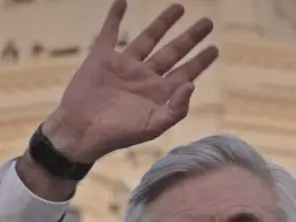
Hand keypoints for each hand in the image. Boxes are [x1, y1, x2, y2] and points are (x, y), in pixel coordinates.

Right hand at [43, 0, 219, 161]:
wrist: (80, 131)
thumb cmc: (117, 134)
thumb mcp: (152, 126)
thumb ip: (176, 108)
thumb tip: (192, 84)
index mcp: (159, 93)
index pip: (185, 72)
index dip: (200, 60)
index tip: (214, 48)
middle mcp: (145, 76)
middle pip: (173, 51)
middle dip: (190, 37)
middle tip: (207, 23)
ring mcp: (124, 66)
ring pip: (148, 38)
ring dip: (162, 23)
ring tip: (179, 7)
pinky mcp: (102, 59)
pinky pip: (110, 33)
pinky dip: (114, 18)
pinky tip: (122, 2)